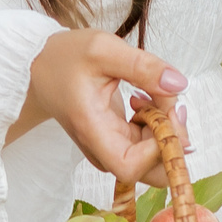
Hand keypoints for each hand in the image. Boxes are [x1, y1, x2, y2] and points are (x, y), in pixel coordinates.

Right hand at [13, 28, 189, 185]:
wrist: (41, 67)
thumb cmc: (66, 58)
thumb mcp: (103, 49)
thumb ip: (143, 67)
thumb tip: (179, 85)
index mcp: (92, 129)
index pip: (130, 166)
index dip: (158, 147)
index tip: (166, 110)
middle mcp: (101, 148)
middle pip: (149, 172)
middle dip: (172, 142)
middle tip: (170, 104)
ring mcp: (110, 148)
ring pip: (154, 160)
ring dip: (167, 128)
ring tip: (154, 93)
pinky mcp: (118, 141)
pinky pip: (148, 145)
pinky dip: (158, 123)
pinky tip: (145, 101)